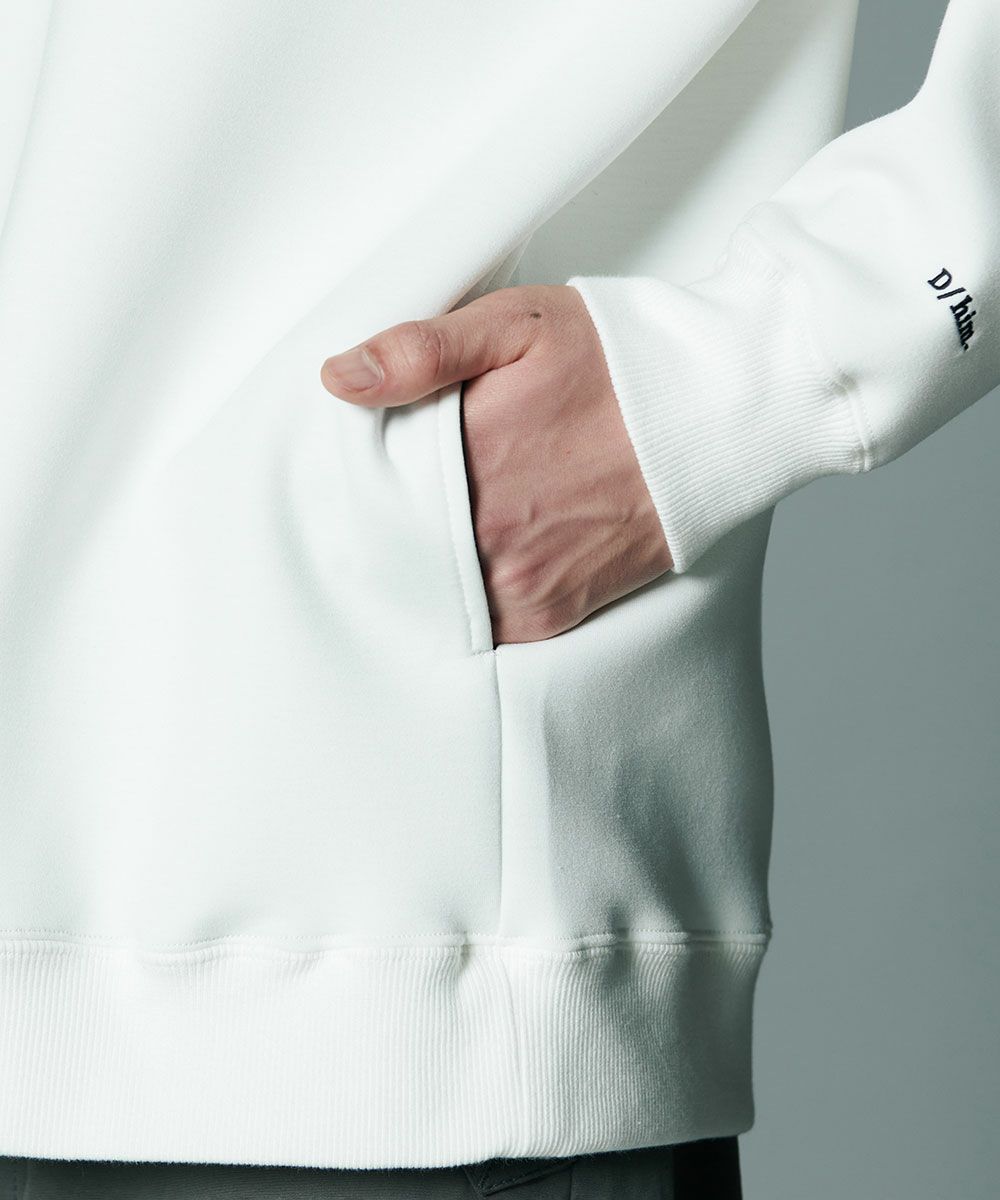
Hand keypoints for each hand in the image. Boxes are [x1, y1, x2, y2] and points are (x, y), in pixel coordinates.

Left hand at [319, 284, 673, 643]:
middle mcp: (490, 534)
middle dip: (387, 524)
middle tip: (398, 496)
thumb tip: (340, 377)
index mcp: (470, 459)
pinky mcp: (550, 612)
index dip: (357, 478)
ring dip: (424, 566)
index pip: (369, 488)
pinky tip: (477, 559)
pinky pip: (482, 624)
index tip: (363, 466)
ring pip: (433, 590)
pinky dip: (468, 599)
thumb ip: (424, 350)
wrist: (712, 418)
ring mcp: (521, 582)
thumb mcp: (518, 327)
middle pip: (395, 546)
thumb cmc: (620, 367)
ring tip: (438, 526)